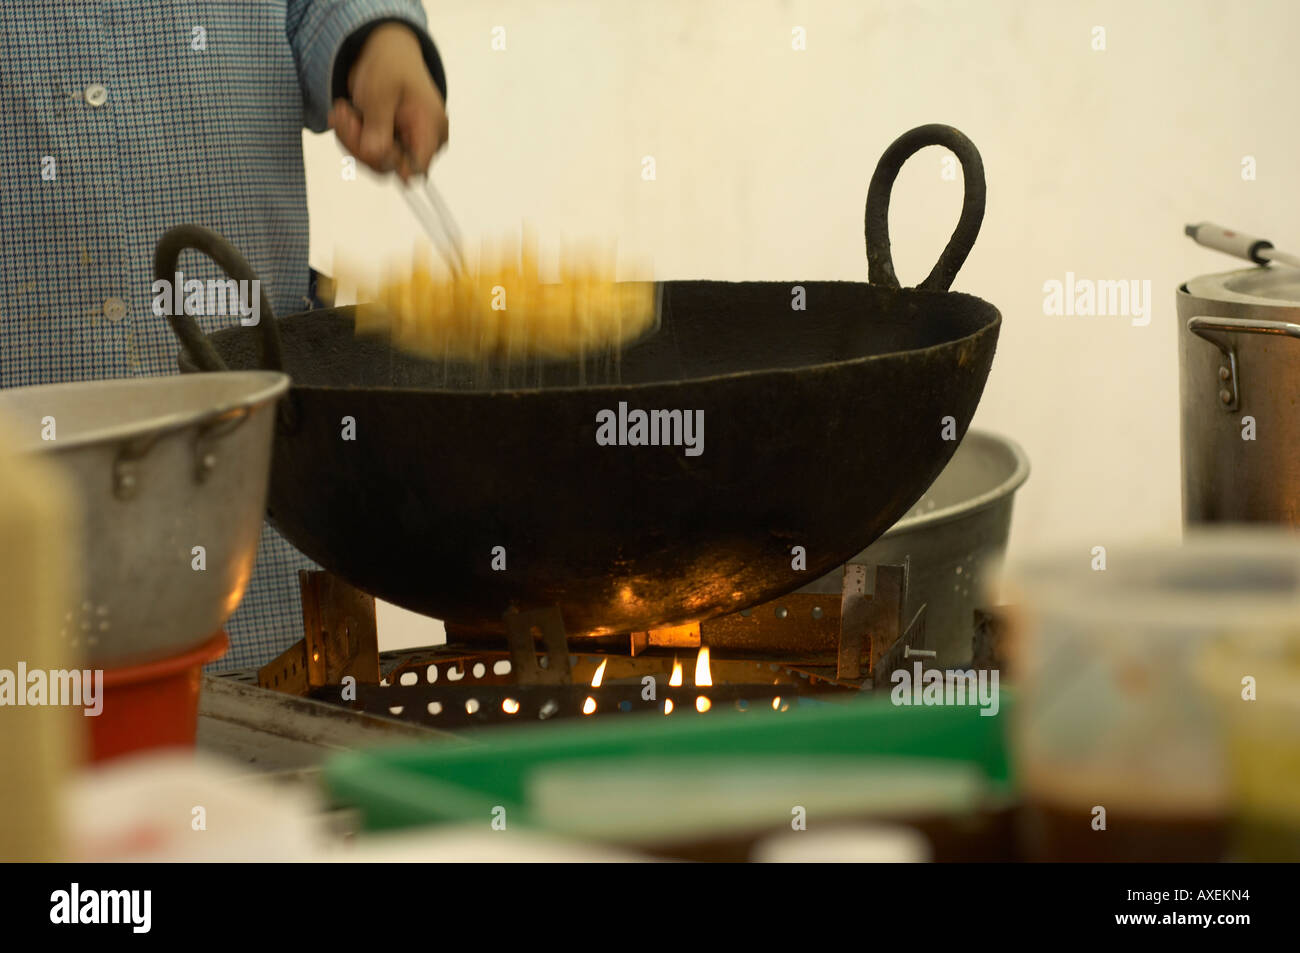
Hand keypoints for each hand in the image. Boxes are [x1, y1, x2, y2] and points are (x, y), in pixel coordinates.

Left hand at [328, 22, 447, 181]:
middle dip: (359, 143)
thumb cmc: (391, 64)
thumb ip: (379, 123)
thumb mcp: (380, 90)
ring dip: (352, 139)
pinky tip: (346, 117)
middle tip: (341, 114)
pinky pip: (371, 154)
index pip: (415, 167)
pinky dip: (354, 138)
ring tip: (341, 111)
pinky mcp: (395, 144)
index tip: (366, 138)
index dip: (388, 161)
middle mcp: (425, 143)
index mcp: (430, 129)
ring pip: (376, 162)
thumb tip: (374, 155)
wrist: (389, 52)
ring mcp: (409, 145)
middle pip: (390, 166)